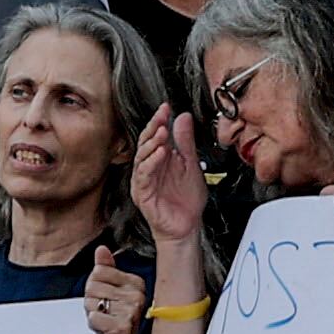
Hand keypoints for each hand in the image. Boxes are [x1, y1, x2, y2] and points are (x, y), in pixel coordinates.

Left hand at [83, 256, 144, 333]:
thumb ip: (106, 268)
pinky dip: (93, 325)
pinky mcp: (122, 327)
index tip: (106, 299)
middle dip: (91, 301)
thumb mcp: (110, 290)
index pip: (99, 271)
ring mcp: (131, 312)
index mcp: (136, 283)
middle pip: (93, 286)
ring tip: (104, 321)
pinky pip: (93, 317)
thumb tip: (101, 249)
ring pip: (91, 302)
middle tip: (103, 312)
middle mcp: (137, 296)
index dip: (95, 286)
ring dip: (92, 314)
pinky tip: (104, 330)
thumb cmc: (114, 320)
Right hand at [130, 106, 208, 250]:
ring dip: (152, 143)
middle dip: (153, 127)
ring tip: (162, 131)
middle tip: (162, 116)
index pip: (155, 135)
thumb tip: (183, 118)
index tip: (166, 107)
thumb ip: (185, 142)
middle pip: (145, 143)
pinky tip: (161, 153)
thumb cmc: (186, 200)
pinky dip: (152, 162)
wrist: (187, 226)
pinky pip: (144, 175)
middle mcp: (149, 168)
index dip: (159, 120)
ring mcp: (144, 180)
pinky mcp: (143, 194)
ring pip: (142, 157)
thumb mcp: (191, 164)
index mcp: (160, 159)